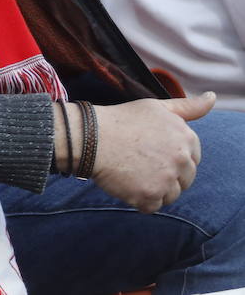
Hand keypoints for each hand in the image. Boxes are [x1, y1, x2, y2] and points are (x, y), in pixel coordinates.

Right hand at [83, 94, 213, 212]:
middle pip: (184, 180)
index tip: (151, 152)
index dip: (171, 158)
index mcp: (187, 138)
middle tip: (139, 162)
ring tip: (132, 172)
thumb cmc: (122, 120)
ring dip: (153, 189)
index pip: (192, 160)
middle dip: (165, 175)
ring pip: (170, 195)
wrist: (90, 136)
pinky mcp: (151, 195)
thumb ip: (189, 107)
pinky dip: (139, 199)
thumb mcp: (157, 107)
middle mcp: (182, 159)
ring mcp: (167, 179)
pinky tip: (126, 183)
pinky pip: (152, 206)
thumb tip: (213, 97)